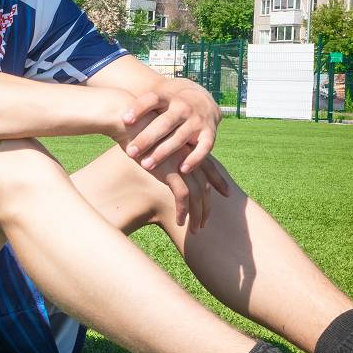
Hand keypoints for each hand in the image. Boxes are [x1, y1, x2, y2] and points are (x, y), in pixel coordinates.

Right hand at [117, 84, 228, 230]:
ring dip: (197, 215)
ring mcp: (182, 163)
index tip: (225, 192)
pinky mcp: (171, 171)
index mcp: (187, 147)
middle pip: (205, 186)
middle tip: (205, 222)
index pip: (208, 167)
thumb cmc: (135, 130)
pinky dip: (183, 212)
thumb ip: (163, 151)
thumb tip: (161, 159)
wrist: (127, 121)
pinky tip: (180, 222)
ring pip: (198, 195)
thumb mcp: (154, 141)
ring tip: (196, 230)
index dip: (218, 180)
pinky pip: (182, 197)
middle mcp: (189, 156)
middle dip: (207, 207)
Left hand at [121, 81, 222, 175]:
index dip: (138, 108)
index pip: (151, 99)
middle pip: (164, 122)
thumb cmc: (169, 105)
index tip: (124, 120)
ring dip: (164, 151)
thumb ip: (137, 108)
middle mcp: (183, 106)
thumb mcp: (155, 100)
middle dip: (147, 138)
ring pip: (180, 137)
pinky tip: (182, 169)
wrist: (203, 99)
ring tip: (146, 165)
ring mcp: (197, 119)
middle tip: (130, 152)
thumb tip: (108, 114)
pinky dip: (195, 158)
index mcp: (167, 97)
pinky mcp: (209, 132)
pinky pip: (205, 147)